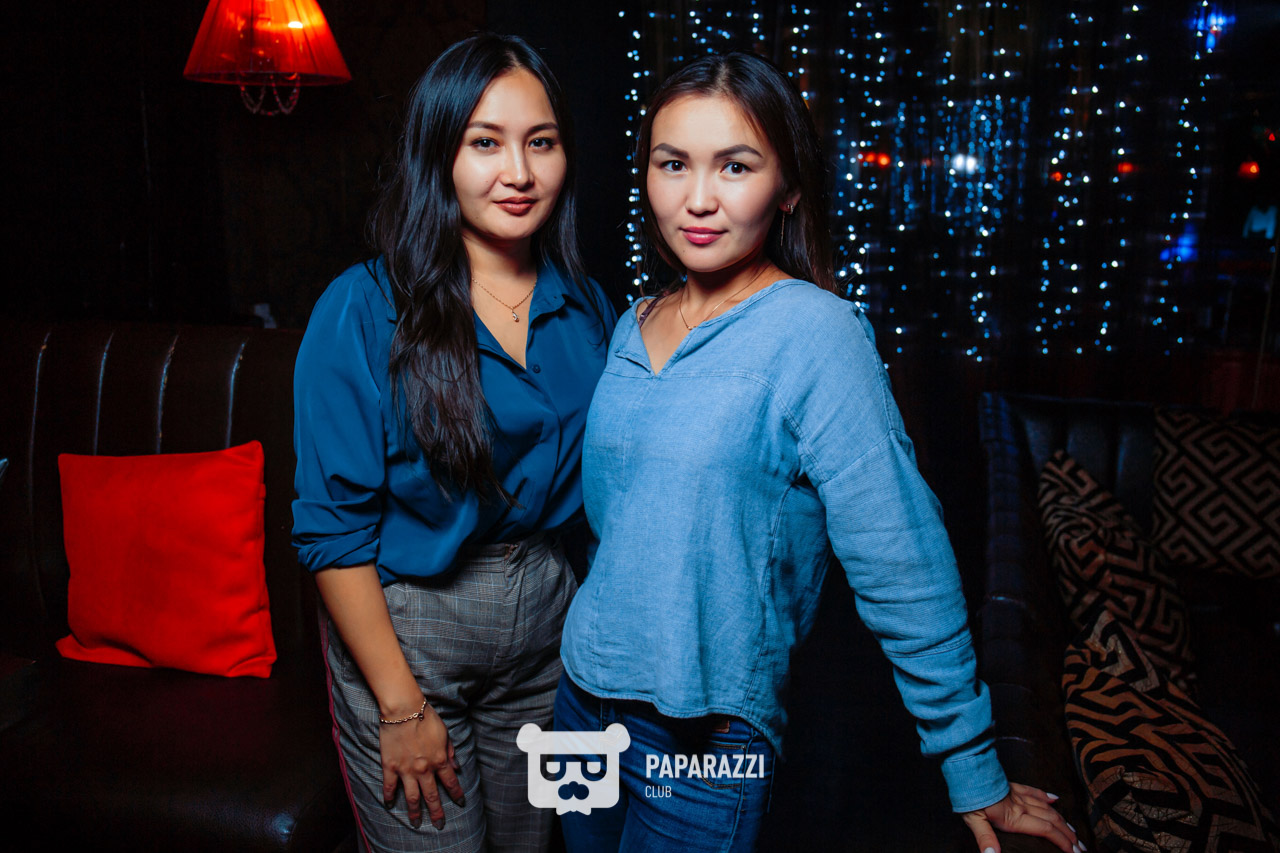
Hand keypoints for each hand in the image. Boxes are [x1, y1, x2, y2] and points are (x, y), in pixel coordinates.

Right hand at [379, 700, 464, 829]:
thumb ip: (451, 751)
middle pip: (432, 796)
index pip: (451, 782)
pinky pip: (389, 786)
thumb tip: (457, 767)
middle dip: (437, 812)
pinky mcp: (390, 766)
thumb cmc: (426, 717)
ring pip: (412, 797)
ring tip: (416, 823)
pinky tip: (390, 805)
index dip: (457, 794)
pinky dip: (389, 797)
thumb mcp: (445, 733)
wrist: (404, 709)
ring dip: (415, 812)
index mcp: (440, 760)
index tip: (461, 803)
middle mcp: (424, 769)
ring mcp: (406, 770)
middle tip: (439, 825)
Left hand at [962, 782, 1083, 852]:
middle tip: (1081, 846)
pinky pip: (1034, 791)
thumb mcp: (974, 820)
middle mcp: (1021, 806)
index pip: (1046, 830)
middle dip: (1068, 835)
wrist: (967, 771)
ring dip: (1062, 820)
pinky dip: (1046, 796)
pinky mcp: (1013, 786)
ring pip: (1047, 807)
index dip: (1062, 841)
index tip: (1075, 852)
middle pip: (1052, 820)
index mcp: (1015, 817)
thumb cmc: (969, 797)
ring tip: (1073, 831)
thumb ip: (986, 838)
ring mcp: (1018, 795)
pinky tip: (1054, 799)